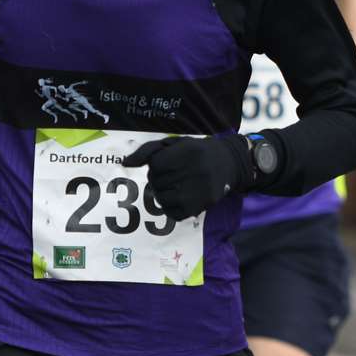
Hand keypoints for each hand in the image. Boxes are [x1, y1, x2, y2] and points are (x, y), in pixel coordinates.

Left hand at [123, 135, 252, 220]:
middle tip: (172, 176)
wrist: (229, 163)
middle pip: (157, 182)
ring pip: (162, 199)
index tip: (167, 165)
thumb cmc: (196, 151)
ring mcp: (199, 190)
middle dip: (158, 180)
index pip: (155, 166)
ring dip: (163, 194)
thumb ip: (148, 150)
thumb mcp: (174, 143)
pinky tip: (179, 198)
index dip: (156, 167)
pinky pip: (173, 213)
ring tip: (175, 187)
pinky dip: (171, 207)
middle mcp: (195, 171)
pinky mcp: (202, 204)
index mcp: (187, 152)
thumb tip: (126, 163)